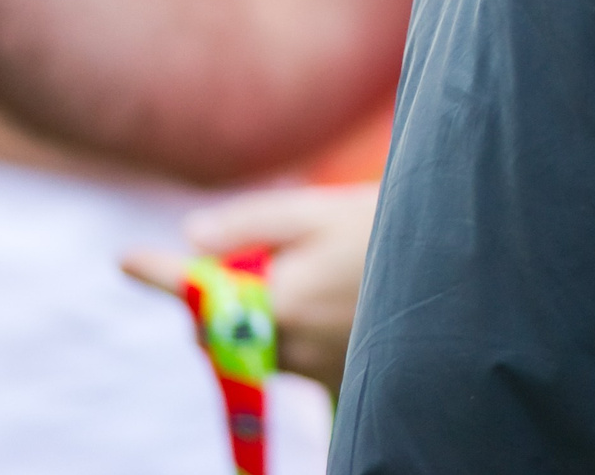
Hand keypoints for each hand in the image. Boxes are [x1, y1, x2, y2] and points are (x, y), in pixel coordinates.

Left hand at [126, 182, 378, 390]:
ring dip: (270, 315)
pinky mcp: (342, 385)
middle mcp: (288, 343)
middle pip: (225, 325)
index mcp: (277, 297)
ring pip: (262, 343)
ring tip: (328, 275)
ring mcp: (316, 370)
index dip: (160, 272)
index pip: (198, 287)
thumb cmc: (397, 233)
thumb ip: (255, 221)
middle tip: (276, 254)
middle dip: (232, 294)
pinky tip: (346, 307)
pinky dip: (305, 336)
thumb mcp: (327, 210)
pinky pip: (300, 361)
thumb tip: (193, 235)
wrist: (468, 275)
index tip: (126, 258)